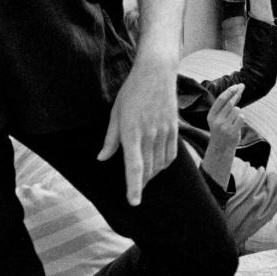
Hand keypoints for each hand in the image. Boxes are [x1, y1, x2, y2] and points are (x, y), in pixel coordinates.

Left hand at [98, 58, 178, 205]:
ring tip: (144, 178)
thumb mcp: (115, 113)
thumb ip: (110, 139)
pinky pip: (171, 155)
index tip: (134, 202)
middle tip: (134, 191)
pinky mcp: (174, 129)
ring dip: (152, 175)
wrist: (156, 73)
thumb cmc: (131, 92)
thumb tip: (102, 158)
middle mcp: (149, 134)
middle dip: (141, 184)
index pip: (134, 166)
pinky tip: (157, 165)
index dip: (134, 187)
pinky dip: (163, 165)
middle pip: (147, 169)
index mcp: (131, 131)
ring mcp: (164, 132)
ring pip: (160, 164)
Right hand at [206, 82, 244, 146]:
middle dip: (236, 94)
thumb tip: (237, 91)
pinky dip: (241, 117)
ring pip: (236, 110)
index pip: (220, 100)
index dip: (228, 92)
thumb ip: (227, 105)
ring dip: (238, 111)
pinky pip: (241, 117)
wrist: (221, 148)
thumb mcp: (220, 118)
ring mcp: (224, 127)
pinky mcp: (232, 132)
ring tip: (233, 120)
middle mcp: (216, 121)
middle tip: (242, 86)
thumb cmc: (222, 129)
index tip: (236, 86)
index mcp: (211, 116)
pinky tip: (237, 123)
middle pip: (230, 103)